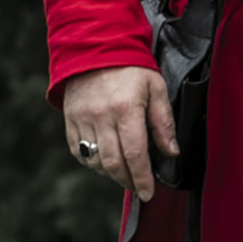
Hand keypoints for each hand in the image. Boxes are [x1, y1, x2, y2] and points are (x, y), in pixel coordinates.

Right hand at [63, 66, 176, 202]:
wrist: (95, 48)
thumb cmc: (131, 68)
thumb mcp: (156, 88)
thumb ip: (164, 122)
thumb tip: (172, 152)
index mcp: (126, 109)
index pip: (135, 155)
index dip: (142, 178)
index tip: (149, 193)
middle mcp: (101, 117)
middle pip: (113, 163)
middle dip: (128, 181)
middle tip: (139, 187)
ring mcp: (82, 120)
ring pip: (95, 162)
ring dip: (111, 174)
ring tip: (125, 173)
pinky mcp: (70, 121)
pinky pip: (79, 152)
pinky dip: (92, 163)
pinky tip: (105, 161)